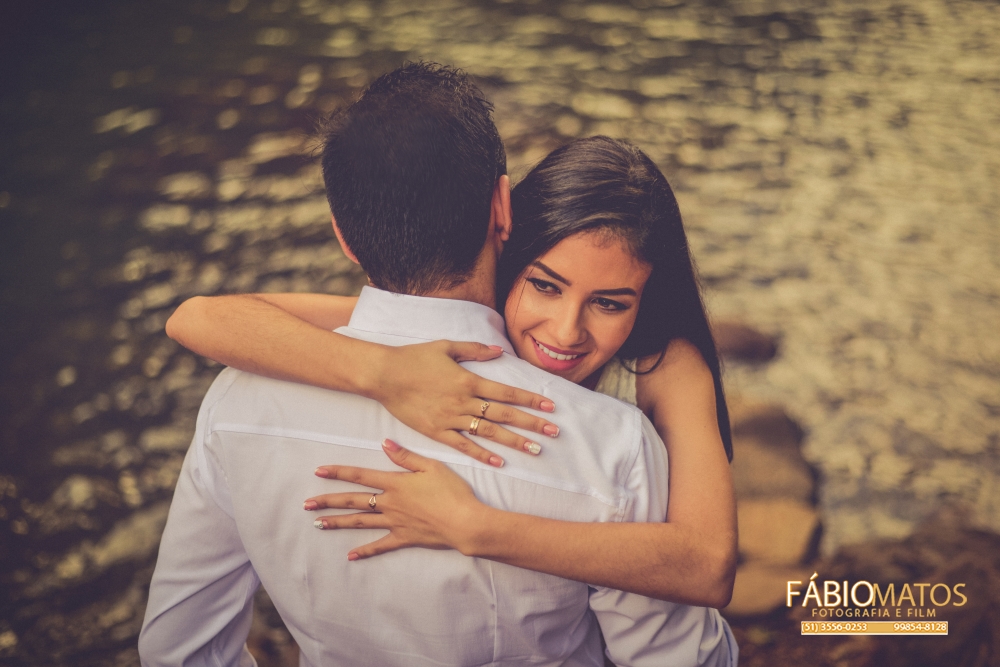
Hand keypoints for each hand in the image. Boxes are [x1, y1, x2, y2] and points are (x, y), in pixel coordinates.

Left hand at [307, 439, 484, 559]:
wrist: (464, 522)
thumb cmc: (452, 492)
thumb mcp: (432, 466)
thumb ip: (406, 457)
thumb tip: (384, 443)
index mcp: (395, 483)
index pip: (361, 476)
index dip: (339, 472)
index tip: (319, 471)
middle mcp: (390, 503)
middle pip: (354, 501)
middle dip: (329, 501)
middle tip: (307, 504)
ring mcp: (394, 522)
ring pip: (361, 522)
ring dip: (338, 522)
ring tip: (318, 524)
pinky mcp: (403, 538)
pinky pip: (380, 545)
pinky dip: (365, 551)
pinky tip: (350, 555)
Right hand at [367, 340, 557, 466]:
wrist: (384, 375)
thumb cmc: (414, 357)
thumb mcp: (446, 346)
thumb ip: (474, 350)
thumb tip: (499, 352)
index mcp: (468, 380)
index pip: (507, 392)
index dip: (530, 399)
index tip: (550, 407)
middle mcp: (463, 401)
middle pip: (504, 414)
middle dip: (531, 423)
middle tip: (554, 432)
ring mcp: (450, 418)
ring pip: (488, 432)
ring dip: (513, 441)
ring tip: (535, 449)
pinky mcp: (436, 431)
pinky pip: (463, 445)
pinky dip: (482, 454)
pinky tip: (499, 462)